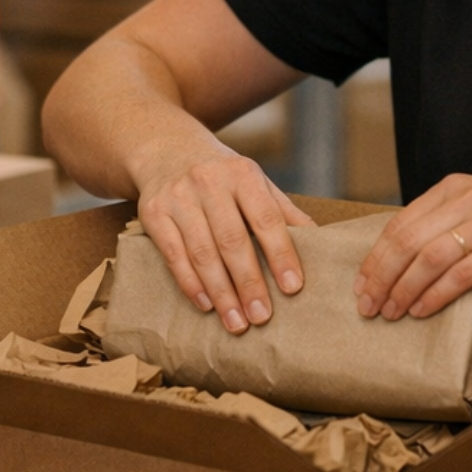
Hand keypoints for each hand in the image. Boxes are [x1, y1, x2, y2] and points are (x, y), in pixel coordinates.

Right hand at [135, 152, 314, 334]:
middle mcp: (208, 181)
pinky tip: (206, 305)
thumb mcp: (253, 180)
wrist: (166, 148)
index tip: (293, 287)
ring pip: (202, 252)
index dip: (280, 254)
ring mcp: (178, 197)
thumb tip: (319, 241)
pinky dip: (190, 284)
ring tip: (236, 322)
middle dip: (249, 283)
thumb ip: (282, 211)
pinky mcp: (153, 213)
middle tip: (262, 316)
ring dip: (221, 292)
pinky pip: (173, 255)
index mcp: (242, 174)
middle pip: (232, 240)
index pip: (266, 218)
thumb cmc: (220, 173)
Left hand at [354, 174, 471, 320]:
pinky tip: (422, 310)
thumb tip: (404, 260)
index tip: (361, 285)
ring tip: (390, 313)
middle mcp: (470, 199)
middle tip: (367, 306)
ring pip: (429, 257)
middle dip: (381, 277)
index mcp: (456, 188)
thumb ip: (449, 223)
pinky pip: (461, 274)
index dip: (375, 257)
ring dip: (403, 290)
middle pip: (408, 241)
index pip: (400, 223)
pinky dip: (436, 295)